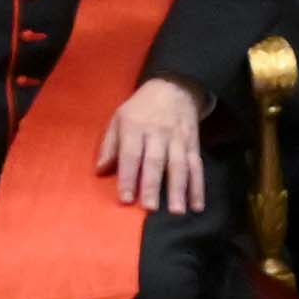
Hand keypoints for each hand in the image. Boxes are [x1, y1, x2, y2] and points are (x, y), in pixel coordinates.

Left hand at [99, 71, 206, 214]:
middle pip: (156, 161)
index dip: (128, 176)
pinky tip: (197, 205)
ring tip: (177, 211)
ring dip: (179, 189)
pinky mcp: (193, 144)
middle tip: (151, 208)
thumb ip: (110, 145)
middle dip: (153, 185)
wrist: (174, 86)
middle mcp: (158, 133)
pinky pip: (196, 166)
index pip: (131, 154)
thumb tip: (100, 170)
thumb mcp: (119, 117)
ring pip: (179, 165)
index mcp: (135, 126)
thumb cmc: (141, 107)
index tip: (126, 198)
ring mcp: (178, 139)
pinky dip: (198, 187)